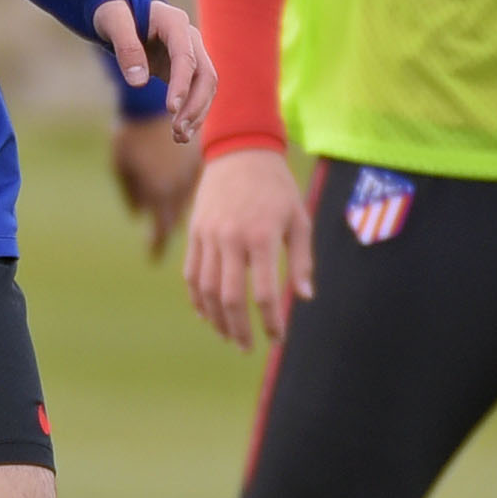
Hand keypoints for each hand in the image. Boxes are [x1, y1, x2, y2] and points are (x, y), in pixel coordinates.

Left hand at [94, 0, 214, 142]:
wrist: (118, 10)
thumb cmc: (113, 11)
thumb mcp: (112, 21)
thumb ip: (126, 47)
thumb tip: (138, 82)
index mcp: (175, 23)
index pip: (185, 58)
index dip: (181, 85)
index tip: (170, 110)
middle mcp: (189, 38)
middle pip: (205, 75)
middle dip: (195, 105)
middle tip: (177, 132)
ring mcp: (190, 53)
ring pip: (205, 87)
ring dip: (196, 113)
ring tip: (179, 138)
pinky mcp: (184, 68)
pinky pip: (196, 92)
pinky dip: (191, 111)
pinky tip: (180, 132)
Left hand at [111, 112, 203, 261]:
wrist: (154, 101)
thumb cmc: (130, 134)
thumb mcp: (120, 165)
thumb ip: (130, 194)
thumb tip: (138, 216)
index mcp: (158, 191)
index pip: (160, 229)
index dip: (156, 246)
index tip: (152, 259)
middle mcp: (180, 187)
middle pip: (176, 220)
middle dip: (168, 233)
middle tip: (160, 244)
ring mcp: (193, 174)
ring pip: (189, 204)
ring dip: (180, 215)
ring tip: (174, 225)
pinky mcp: (202, 162)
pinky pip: (198, 187)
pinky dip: (192, 195)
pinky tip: (189, 199)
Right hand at [184, 148, 313, 349]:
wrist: (240, 150)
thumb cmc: (277, 187)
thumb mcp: (299, 219)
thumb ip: (301, 260)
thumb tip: (305, 298)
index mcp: (260, 237)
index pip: (264, 293)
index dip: (271, 322)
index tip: (278, 338)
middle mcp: (231, 238)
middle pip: (230, 297)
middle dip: (238, 329)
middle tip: (246, 347)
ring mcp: (209, 235)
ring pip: (205, 289)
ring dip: (215, 319)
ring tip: (227, 336)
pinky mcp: (195, 232)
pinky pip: (191, 272)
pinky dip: (196, 298)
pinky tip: (206, 314)